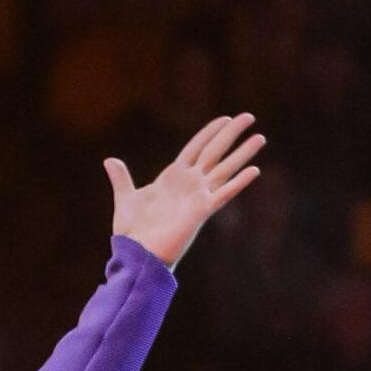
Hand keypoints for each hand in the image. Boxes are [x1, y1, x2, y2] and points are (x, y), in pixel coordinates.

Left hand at [104, 113, 263, 267]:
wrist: (136, 254)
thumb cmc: (132, 232)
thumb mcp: (126, 199)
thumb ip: (121, 178)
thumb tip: (109, 161)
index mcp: (173, 178)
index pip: (196, 148)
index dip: (210, 132)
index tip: (225, 118)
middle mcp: (190, 184)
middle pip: (214, 152)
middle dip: (231, 134)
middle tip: (249, 116)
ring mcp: (197, 197)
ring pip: (225, 169)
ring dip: (243, 154)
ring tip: (261, 137)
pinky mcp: (201, 212)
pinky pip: (223, 194)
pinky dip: (238, 183)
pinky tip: (255, 170)